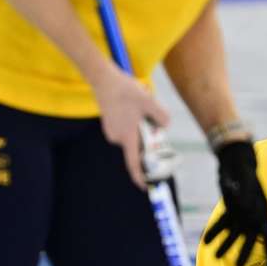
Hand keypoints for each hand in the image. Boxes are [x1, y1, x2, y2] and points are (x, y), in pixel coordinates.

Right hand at [91, 63, 169, 188]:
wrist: (103, 78)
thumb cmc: (125, 90)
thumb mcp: (150, 102)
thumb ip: (162, 118)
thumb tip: (163, 128)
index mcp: (126, 137)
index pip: (133, 163)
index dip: (140, 177)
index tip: (145, 187)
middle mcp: (117, 138)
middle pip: (139, 144)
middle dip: (148, 135)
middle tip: (148, 115)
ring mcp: (111, 131)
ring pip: (134, 135)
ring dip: (142, 125)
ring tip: (139, 106)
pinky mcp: (110, 125)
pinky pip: (127, 128)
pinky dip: (134, 121)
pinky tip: (132, 105)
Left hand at [203, 141, 266, 265]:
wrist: (236, 161)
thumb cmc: (244, 168)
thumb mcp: (246, 178)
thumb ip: (245, 191)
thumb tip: (245, 206)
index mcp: (262, 209)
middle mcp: (252, 215)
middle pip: (249, 237)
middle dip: (244, 252)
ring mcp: (241, 214)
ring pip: (234, 233)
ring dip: (225, 244)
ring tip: (217, 256)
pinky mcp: (229, 210)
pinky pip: (221, 224)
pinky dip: (214, 232)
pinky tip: (206, 241)